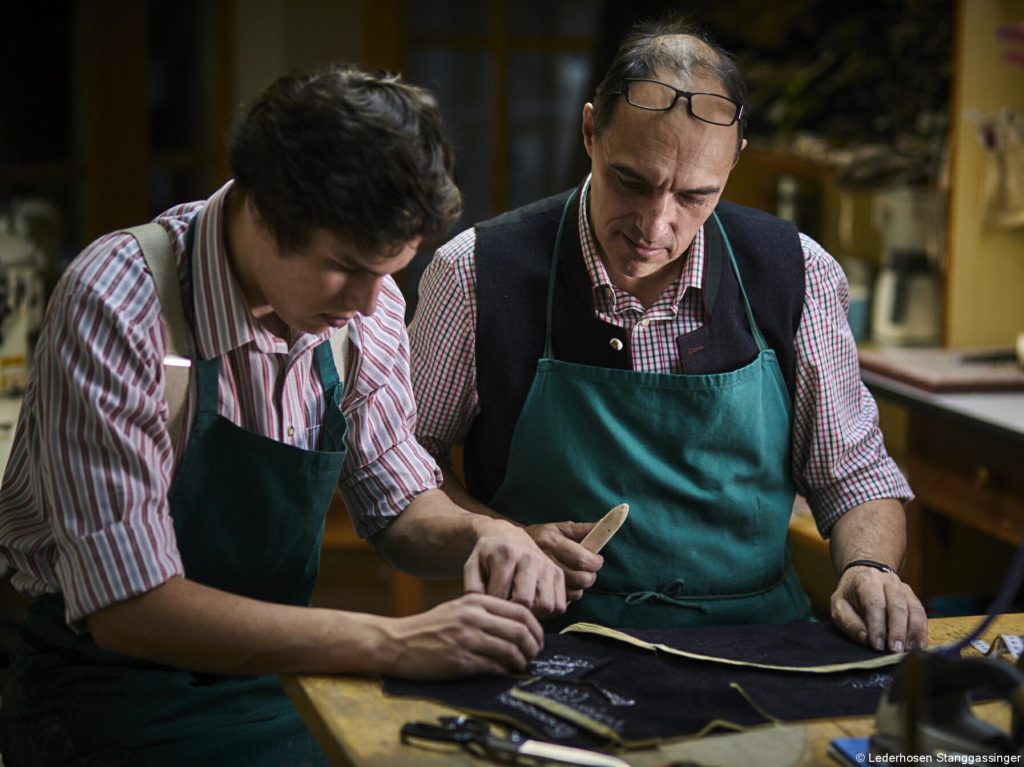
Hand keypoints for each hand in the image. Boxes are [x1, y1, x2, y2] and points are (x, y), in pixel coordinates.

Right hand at [381, 593, 543, 679]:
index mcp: (475, 601)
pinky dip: (504, 671)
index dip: (536, 628)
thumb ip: (485, 612)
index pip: (520, 612)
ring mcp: (467, 639)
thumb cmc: (429, 627)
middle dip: (534, 646)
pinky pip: (494, 667)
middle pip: (521, 631)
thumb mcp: (458, 608)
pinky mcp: (460, 661)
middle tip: (533, 655)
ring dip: (521, 661)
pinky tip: (503, 673)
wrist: (397, 642)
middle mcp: (474, 617)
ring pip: (511, 650)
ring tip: (519, 666)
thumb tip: (516, 627)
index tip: (537, 640)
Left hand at [464, 519, 567, 617]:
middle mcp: (531, 558)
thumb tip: (485, 610)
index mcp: (507, 555)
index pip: (502, 596)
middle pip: (527, 602)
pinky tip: (532, 605)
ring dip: (533, 614)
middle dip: (514, 612)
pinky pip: (559, 605)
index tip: (489, 607)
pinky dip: (547, 613)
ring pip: (547, 606)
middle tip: (505, 611)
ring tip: (519, 609)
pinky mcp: (558, 573)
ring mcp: (547, 565)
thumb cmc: (487, 555)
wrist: (506, 535)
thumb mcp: (472, 566)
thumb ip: (472, 588)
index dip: (494, 608)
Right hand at [523, 521, 603, 600]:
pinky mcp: (538, 592)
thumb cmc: (542, 538)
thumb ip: (582, 529)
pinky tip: (565, 585)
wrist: (512, 549)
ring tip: (575, 577)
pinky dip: (569, 594)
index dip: (596, 562)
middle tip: (588, 570)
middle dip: (590, 576)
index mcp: (551, 542)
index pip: (582, 559)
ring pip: (574, 592)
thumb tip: (603, 527)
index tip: (597, 559)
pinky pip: (564, 601)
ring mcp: (540, 579)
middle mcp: (545, 560)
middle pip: (580, 578)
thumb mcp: (559, 528)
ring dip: (580, 586)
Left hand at [831, 567, 927, 651]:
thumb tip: (866, 639)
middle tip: (895, 651)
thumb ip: (850, 623)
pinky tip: (919, 647)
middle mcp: (888, 581)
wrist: (863, 577)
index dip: (877, 625)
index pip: (874, 603)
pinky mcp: (913, 598)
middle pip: (897, 605)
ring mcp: (904, 589)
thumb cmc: (849, 597)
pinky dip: (921, 631)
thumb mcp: (839, 607)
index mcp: (867, 580)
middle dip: (897, 630)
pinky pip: (921, 614)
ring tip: (909, 652)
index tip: (877, 646)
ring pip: (913, 610)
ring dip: (913, 632)